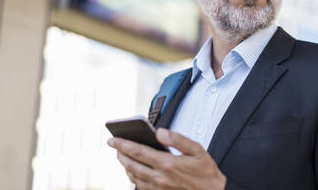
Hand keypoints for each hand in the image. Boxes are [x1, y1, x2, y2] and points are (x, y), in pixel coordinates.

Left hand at [107, 128, 225, 189]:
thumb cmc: (205, 171)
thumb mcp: (197, 150)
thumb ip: (178, 139)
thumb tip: (160, 132)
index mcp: (167, 163)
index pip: (138, 152)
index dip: (122, 144)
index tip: (112, 139)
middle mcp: (160, 177)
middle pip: (131, 165)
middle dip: (120, 154)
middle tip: (115, 145)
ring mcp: (158, 188)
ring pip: (133, 177)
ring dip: (125, 166)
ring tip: (123, 156)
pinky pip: (140, 187)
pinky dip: (133, 177)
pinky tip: (134, 171)